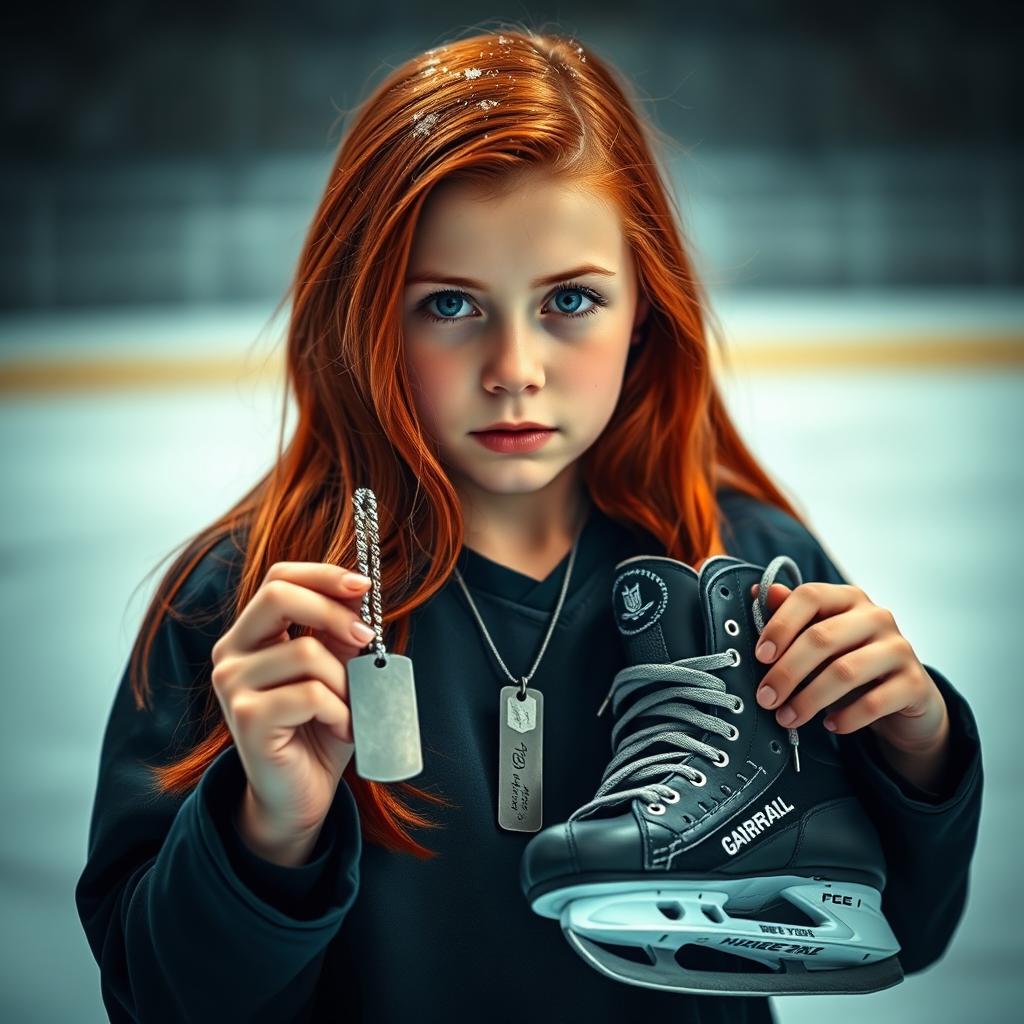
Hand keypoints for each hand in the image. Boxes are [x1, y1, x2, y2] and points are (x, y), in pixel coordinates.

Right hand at [210, 562, 376, 863]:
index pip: (279, 577)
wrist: (301, 793)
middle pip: (279, 595)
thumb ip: (341, 632)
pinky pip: (310, 694)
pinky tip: (339, 729)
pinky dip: (339, 711)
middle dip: (334, 612)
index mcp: (250, 634)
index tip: (364, 586)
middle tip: (368, 637)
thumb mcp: (338, 670)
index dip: (323, 574)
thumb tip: (359, 592)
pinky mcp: (246, 717)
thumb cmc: (321, 726)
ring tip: (349, 709)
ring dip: (345, 682)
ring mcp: (232, 684)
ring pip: (306, 652)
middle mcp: (230, 653)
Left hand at [748, 581, 949, 764]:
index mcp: (848, 598)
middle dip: (787, 671)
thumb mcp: (820, 639)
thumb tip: (759, 592)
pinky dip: (846, 717)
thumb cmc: (851, 661)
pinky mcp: (915, 683)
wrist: (905, 697)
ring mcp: (899, 648)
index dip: (781, 625)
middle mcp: (876, 616)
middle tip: (765, 698)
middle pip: (821, 637)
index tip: (760, 656)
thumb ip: (792, 616)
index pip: (810, 596)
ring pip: (844, 671)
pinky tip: (830, 724)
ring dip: (808, 699)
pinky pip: (874, 702)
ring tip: (787, 718)